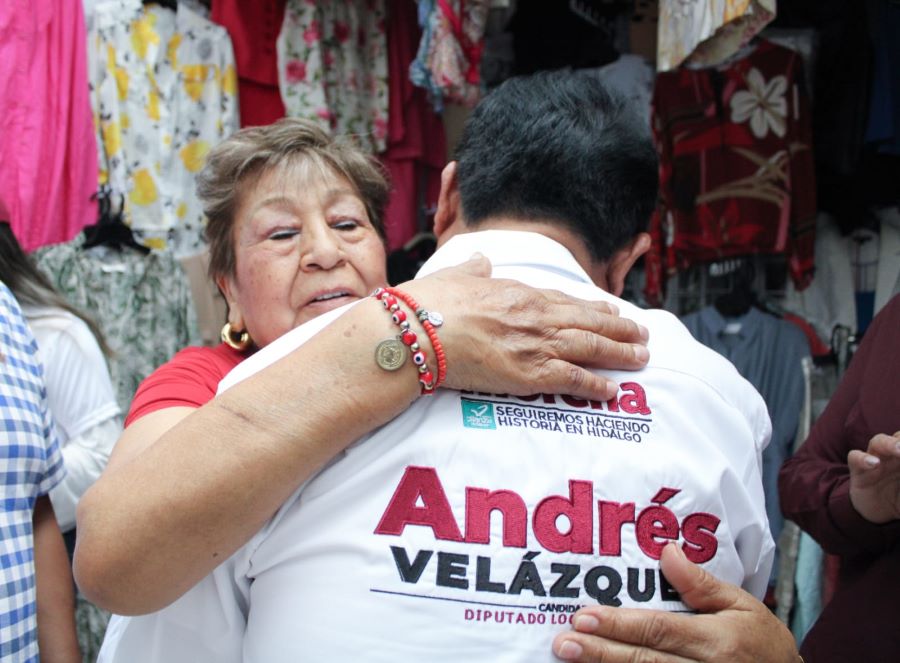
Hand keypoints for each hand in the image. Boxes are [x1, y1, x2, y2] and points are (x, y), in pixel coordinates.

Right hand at [403, 254, 649, 401]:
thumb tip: (480, 260)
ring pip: (590, 348)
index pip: (564, 300)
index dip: (591, 308)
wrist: (417, 331)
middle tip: (642, 333)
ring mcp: (535, 344)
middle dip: (619, 328)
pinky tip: (613, 389)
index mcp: (518, 292)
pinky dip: (596, 385)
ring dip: (620, 352)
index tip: (610, 311)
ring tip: (642, 356)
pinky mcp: (530, 374)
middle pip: (587, 321)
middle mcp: (535, 315)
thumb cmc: (429, 304)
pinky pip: (573, 380)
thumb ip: (473, 269)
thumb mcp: (454, 275)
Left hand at [552, 543, 798, 661]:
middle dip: (601, 652)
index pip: (659, 630)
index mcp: (716, 642)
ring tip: (570, 658)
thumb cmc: (763, 644)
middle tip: (564, 642)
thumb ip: (701, 584)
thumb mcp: (742, 606)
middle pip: (644, 661)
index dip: (619, 625)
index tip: (583, 617)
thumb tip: (666, 552)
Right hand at [848, 431, 899, 523]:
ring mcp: (875, 461)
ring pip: (878, 442)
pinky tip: (874, 464)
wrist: (883, 514)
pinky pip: (855, 457)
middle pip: (898, 438)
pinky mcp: (858, 470)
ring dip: (889, 443)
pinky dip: (862, 458)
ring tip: (898, 450)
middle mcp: (893, 456)